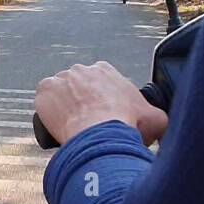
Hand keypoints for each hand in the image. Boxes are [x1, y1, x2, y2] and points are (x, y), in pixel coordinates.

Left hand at [35, 61, 168, 145]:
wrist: (101, 134)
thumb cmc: (128, 125)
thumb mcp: (156, 118)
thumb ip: (158, 116)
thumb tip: (160, 123)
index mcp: (105, 70)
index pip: (99, 82)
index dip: (100, 100)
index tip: (101, 115)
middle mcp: (81, 69)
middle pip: (78, 87)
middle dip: (81, 102)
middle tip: (85, 124)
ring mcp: (60, 78)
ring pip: (60, 94)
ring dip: (64, 107)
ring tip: (71, 127)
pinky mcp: (44, 91)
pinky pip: (43, 101)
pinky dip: (47, 111)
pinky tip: (55, 125)